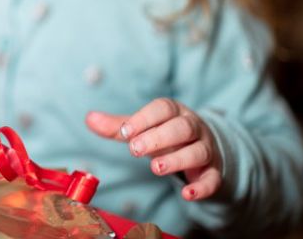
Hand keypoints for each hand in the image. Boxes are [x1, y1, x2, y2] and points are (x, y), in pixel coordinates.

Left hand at [85, 98, 221, 200]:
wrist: (206, 148)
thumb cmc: (166, 135)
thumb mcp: (144, 128)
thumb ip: (118, 126)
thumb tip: (89, 118)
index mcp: (174, 113)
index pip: (163, 108)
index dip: (144, 118)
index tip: (126, 131)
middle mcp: (193, 128)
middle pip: (182, 127)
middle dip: (158, 137)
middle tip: (134, 150)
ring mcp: (206, 149)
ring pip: (198, 151)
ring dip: (177, 159)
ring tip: (155, 168)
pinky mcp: (214, 171)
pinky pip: (213, 178)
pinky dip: (202, 187)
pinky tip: (187, 194)